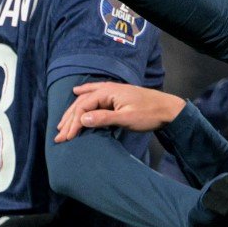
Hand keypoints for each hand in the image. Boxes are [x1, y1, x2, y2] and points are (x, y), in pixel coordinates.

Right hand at [55, 82, 186, 142]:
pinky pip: (94, 93)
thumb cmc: (149, 114)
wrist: (168, 109)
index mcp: (109, 92)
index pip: (83, 107)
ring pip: (86, 99)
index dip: (73, 123)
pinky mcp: (116, 95)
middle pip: (82, 103)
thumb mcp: (126, 119)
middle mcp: (108, 88)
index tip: (67, 138)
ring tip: (62, 123)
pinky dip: (83, 95)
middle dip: (69, 119)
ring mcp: (112, 90)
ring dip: (73, 111)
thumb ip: (104, 118)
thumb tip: (82, 120)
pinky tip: (76, 92)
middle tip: (59, 135)